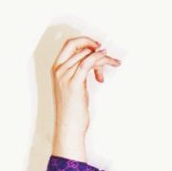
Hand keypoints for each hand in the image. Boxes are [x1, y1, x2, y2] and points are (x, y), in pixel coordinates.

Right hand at [51, 35, 120, 157]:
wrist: (69, 128)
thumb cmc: (73, 112)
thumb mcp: (75, 88)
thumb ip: (80, 74)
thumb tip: (94, 65)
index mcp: (57, 69)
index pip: (69, 45)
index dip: (85, 41)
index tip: (97, 47)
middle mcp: (59, 70)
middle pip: (79, 47)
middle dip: (95, 48)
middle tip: (107, 54)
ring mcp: (65, 76)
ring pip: (86, 55)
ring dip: (103, 57)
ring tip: (114, 63)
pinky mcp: (74, 83)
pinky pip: (88, 63)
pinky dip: (99, 59)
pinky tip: (109, 61)